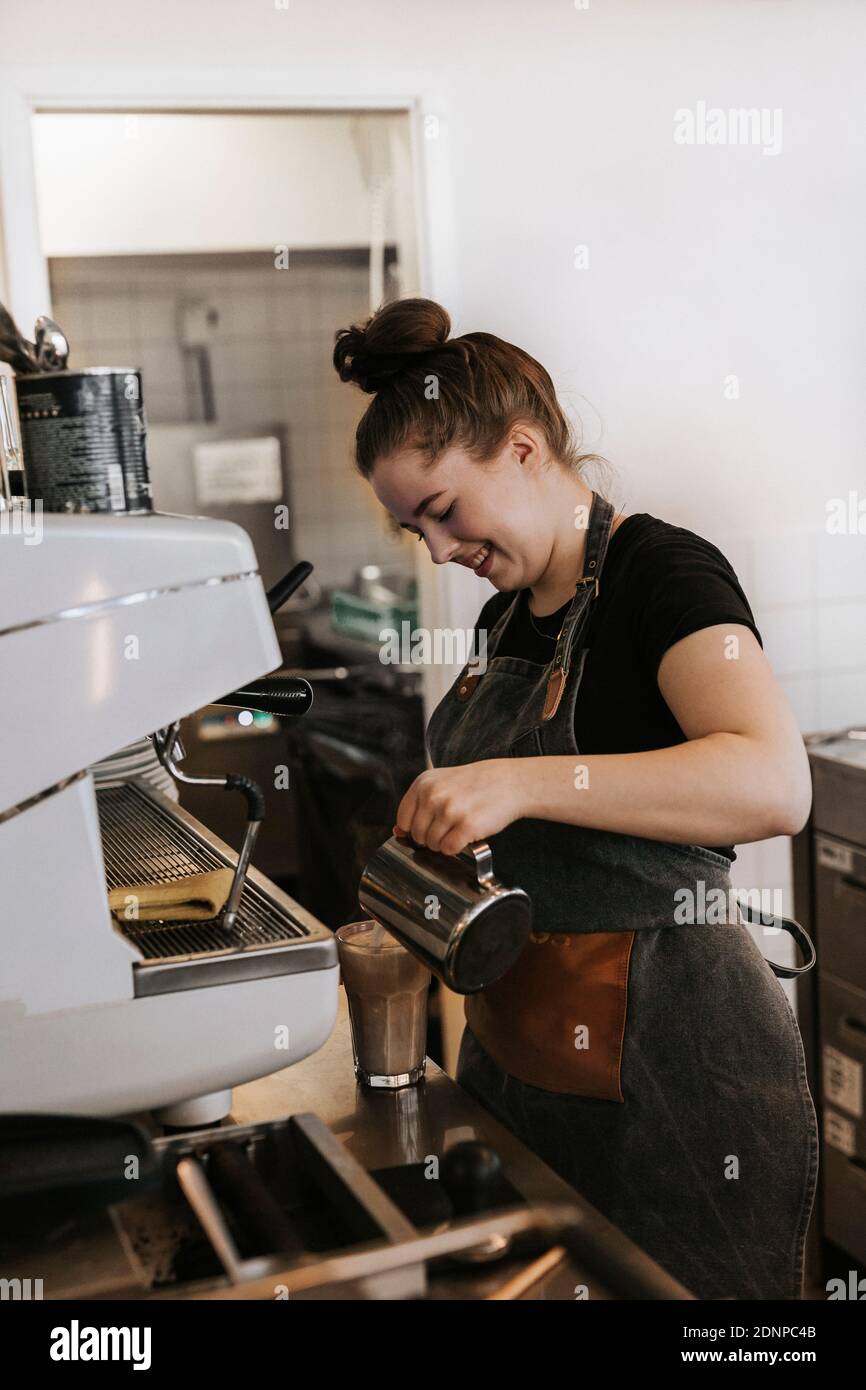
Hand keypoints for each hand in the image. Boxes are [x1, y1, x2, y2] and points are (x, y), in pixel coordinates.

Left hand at [393, 759, 525, 854]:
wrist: (509, 783)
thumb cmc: (474, 785)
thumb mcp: (441, 783)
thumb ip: (418, 804)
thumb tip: (397, 832)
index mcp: (423, 784)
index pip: (403, 820)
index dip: (415, 829)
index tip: (429, 826)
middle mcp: (433, 796)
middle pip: (417, 835)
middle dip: (431, 837)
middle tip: (449, 827)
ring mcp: (449, 811)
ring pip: (432, 844)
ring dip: (444, 843)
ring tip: (459, 829)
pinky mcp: (466, 825)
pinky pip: (449, 849)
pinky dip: (456, 847)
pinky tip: (466, 835)